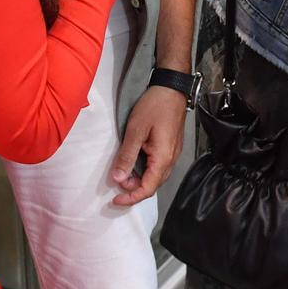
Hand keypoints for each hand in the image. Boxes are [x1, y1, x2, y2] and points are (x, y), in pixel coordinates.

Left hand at [111, 83, 185, 205]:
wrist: (172, 88)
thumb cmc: (155, 106)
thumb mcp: (135, 130)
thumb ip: (126, 155)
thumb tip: (118, 177)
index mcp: (163, 158)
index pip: (148, 188)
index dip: (131, 197)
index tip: (115, 200)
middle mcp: (171, 159)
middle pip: (153, 185)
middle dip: (133, 189)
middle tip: (116, 180)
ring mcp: (173, 154)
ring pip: (155, 176)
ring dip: (139, 179)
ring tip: (123, 172)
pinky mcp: (171, 147)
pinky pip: (158, 166)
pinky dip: (145, 170)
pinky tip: (135, 163)